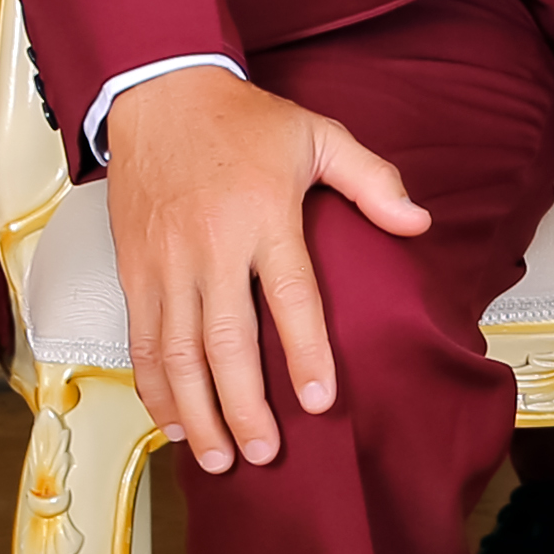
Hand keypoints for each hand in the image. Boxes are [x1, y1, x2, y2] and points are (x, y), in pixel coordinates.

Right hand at [100, 66, 431, 474]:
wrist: (160, 96)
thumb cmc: (242, 120)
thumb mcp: (319, 136)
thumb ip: (372, 180)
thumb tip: (418, 222)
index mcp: (264, 216)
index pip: (290, 296)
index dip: (305, 353)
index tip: (319, 400)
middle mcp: (211, 247)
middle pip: (225, 342)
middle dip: (243, 406)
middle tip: (263, 452)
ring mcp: (167, 264)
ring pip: (177, 354)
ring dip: (196, 412)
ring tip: (217, 457)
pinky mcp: (136, 272)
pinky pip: (142, 341)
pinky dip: (154, 388)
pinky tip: (171, 421)